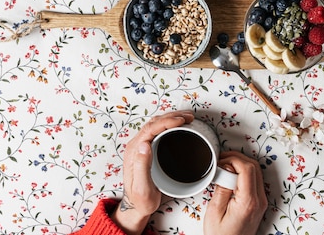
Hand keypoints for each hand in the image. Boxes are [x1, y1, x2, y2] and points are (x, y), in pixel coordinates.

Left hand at [111, 110, 194, 234]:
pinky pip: (158, 131)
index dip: (166, 122)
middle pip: (154, 123)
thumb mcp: (142, 187)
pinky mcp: (148, 149)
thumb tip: (144, 144)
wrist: (137, 206)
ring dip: (172, 118)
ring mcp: (142, 147)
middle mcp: (136, 146)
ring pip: (156, 125)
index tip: (181, 120)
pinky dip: (170, 124)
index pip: (150, 129)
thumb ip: (142, 166)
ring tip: (187, 117)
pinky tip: (179, 125)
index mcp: (134, 152)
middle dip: (172, 116)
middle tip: (189, 117)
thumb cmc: (140, 200)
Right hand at [204, 151, 267, 234]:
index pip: (247, 169)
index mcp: (248, 202)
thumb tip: (225, 168)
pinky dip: (244, 173)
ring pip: (256, 172)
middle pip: (254, 167)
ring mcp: (261, 202)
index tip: (221, 161)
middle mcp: (259, 201)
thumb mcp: (214, 212)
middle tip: (221, 160)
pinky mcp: (259, 204)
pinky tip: (231, 176)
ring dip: (241, 165)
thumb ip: (221, 187)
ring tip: (224, 167)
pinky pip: (255, 181)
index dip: (233, 159)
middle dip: (237, 158)